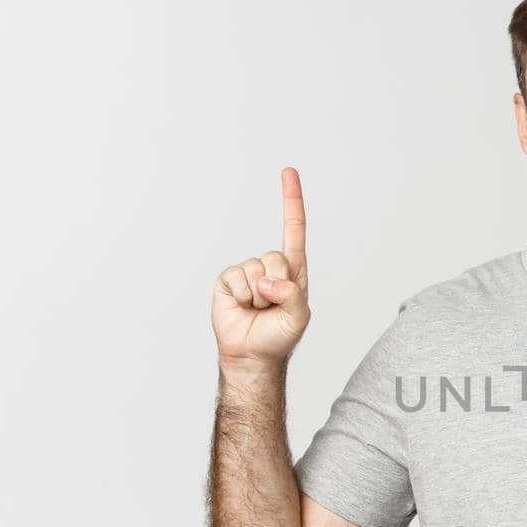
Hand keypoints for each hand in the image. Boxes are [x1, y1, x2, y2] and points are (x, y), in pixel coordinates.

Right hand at [211, 166, 312, 367]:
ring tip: (258, 309)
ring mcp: (248, 271)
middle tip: (272, 306)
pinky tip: (241, 307)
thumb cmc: (279, 335)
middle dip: (276, 285)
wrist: (252, 355)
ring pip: (255, 269)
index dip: (291, 200)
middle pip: (275, 257)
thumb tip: (267, 281)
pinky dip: (240, 296)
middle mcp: (270, 266)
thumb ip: (292, 295)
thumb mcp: (299, 316)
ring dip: (257, 295)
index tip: (288, 171)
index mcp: (293, 269)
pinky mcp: (227, 280)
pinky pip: (236, 278)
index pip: (294, 229)